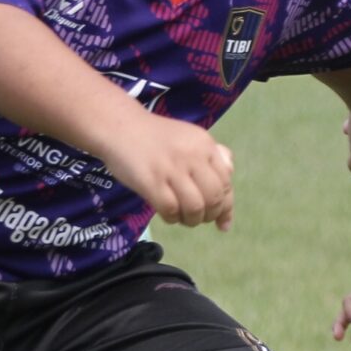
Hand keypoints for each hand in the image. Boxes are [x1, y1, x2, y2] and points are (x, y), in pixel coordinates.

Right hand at [100, 114, 234, 230]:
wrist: (118, 126)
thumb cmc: (154, 136)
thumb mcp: (189, 137)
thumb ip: (212, 154)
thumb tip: (231, 173)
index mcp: (205, 145)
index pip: (226, 182)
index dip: (226, 207)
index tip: (222, 224)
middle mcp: (192, 156)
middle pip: (214, 198)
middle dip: (209, 216)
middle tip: (198, 219)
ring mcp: (171, 169)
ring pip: (195, 207)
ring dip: (191, 220)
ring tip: (182, 218)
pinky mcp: (151, 181)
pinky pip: (170, 210)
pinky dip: (172, 218)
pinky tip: (166, 214)